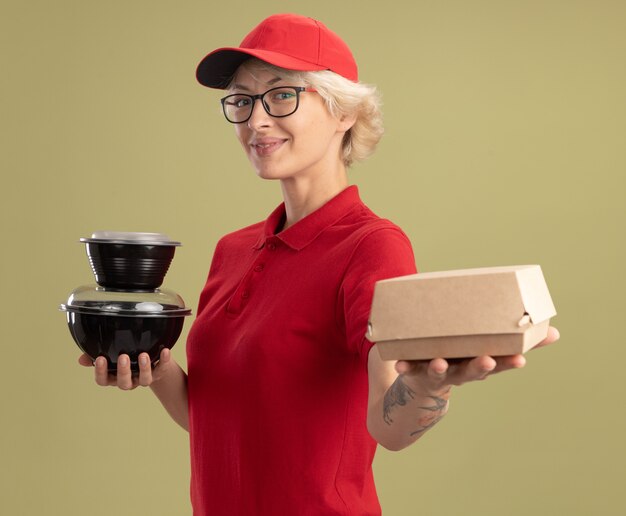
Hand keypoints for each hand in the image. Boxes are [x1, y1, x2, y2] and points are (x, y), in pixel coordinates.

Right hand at [78, 348, 173, 389]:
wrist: (150, 359)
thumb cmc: (126, 355)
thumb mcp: (110, 355)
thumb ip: (94, 356)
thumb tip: (81, 359)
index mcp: (114, 377)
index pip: (103, 380)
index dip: (101, 372)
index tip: (100, 359)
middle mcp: (129, 381)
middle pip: (124, 383)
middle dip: (123, 371)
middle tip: (124, 357)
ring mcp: (143, 378)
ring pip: (144, 380)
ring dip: (144, 368)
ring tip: (144, 355)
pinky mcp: (159, 373)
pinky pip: (162, 370)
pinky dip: (164, 361)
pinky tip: (165, 351)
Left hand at [394, 326, 559, 394]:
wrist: (422, 388)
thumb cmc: (460, 359)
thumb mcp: (488, 349)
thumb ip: (517, 340)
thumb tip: (555, 332)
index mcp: (477, 363)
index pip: (498, 364)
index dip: (508, 362)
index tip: (520, 360)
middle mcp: (459, 371)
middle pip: (471, 371)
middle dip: (480, 367)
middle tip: (488, 361)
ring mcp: (436, 373)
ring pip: (441, 372)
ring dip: (441, 369)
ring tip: (440, 363)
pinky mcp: (415, 371)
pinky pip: (409, 369)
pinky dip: (405, 367)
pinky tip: (399, 365)